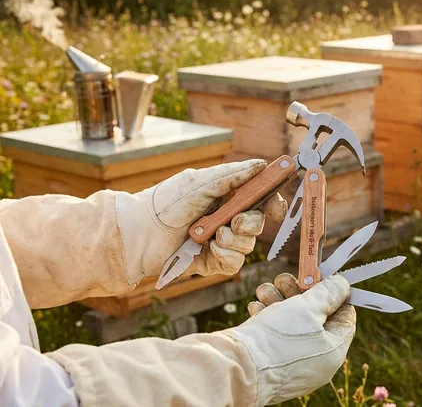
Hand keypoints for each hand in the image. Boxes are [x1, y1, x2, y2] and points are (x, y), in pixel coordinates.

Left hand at [115, 159, 287, 282]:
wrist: (139, 234)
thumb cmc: (166, 203)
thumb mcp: (200, 183)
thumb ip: (233, 175)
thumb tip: (261, 165)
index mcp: (226, 196)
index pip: (260, 199)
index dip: (273, 203)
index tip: (276, 208)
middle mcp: (226, 218)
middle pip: (259, 223)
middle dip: (250, 223)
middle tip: (234, 221)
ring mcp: (220, 241)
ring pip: (248, 245)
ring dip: (232, 239)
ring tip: (209, 236)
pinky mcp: (213, 262)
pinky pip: (234, 262)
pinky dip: (224, 254)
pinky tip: (206, 249)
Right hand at [227, 274, 355, 404]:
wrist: (236, 366)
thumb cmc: (277, 338)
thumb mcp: (309, 307)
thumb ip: (329, 293)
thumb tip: (342, 285)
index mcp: (333, 352)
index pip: (345, 317)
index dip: (334, 294)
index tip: (320, 277)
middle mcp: (316, 361)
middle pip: (316, 318)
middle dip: (299, 293)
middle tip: (285, 279)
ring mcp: (292, 363)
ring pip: (292, 323)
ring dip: (279, 300)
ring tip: (265, 290)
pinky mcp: (271, 363)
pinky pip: (275, 335)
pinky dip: (267, 317)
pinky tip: (256, 307)